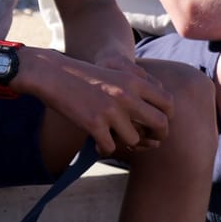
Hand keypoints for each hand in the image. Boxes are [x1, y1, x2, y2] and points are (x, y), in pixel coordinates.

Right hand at [36, 55, 172, 156]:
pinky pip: (110, 147)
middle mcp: (126, 95)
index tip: (156, 125)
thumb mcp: (115, 74)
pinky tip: (96, 142)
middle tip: (147, 141)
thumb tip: (161, 113)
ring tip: (112, 137)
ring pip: (134, 139)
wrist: (52, 74)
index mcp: (134, 80)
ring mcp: (110, 110)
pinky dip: (103, 147)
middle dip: (157, 137)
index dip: (167, 118)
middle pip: (160, 125)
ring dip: (124, 142)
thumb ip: (138, 88)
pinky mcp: (94, 123)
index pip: (168, 103)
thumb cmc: (83, 76)